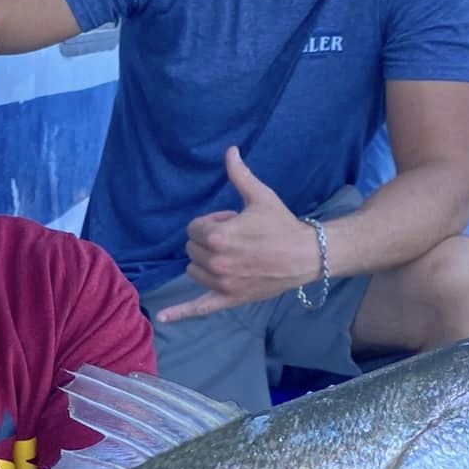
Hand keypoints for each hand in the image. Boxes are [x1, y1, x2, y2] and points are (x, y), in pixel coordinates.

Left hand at [155, 147, 323, 324]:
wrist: (306, 255)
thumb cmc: (282, 224)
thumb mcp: (259, 197)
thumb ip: (239, 175)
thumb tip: (230, 150)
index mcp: (217, 236)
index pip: (193, 228)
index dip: (212, 222)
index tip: (233, 222)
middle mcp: (215, 261)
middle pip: (192, 248)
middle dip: (209, 240)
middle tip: (238, 238)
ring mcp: (221, 283)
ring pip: (194, 270)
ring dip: (205, 262)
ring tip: (233, 256)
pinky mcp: (228, 298)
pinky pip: (199, 308)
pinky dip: (180, 313)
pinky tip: (163, 318)